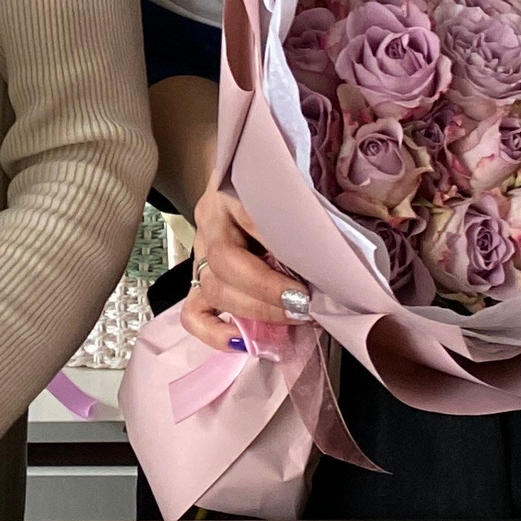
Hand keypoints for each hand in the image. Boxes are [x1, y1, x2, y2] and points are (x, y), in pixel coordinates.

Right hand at [179, 185, 309, 350]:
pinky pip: (193, 312)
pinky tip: (243, 340)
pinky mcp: (198, 279)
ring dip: (253, 312)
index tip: (314, 274)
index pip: (248, 221)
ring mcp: (199, 252)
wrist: (249, 180)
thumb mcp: (289, 189)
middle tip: (304, 305)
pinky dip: (215, 332)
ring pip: (211, 288)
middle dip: (266, 292)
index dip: (280, 252)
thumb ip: (301, 213)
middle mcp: (209, 221)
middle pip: (223, 261)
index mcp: (229, 190)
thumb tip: (327, 257)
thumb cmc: (276, 186)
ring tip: (292, 317)